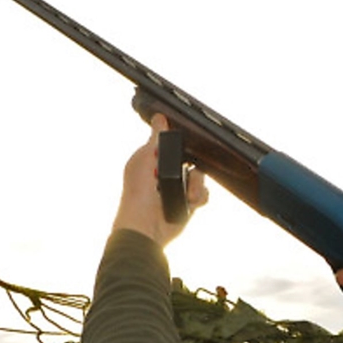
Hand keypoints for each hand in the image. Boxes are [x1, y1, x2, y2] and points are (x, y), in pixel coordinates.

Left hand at [112, 114, 207, 245]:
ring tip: (188, 194)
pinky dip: (200, 196)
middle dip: (193, 164)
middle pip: (191, 159)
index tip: (190, 142)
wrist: (146, 225)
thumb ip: (156, 137)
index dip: (182, 143)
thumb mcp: (145, 156)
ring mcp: (178, 189)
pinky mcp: (188, 203)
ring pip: (199, 176)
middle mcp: (166, 173)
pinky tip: (191, 200)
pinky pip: (203, 193)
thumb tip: (160, 117)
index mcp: (153, 160)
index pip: (173, 145)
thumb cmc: (138, 191)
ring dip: (196, 184)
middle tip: (185, 171)